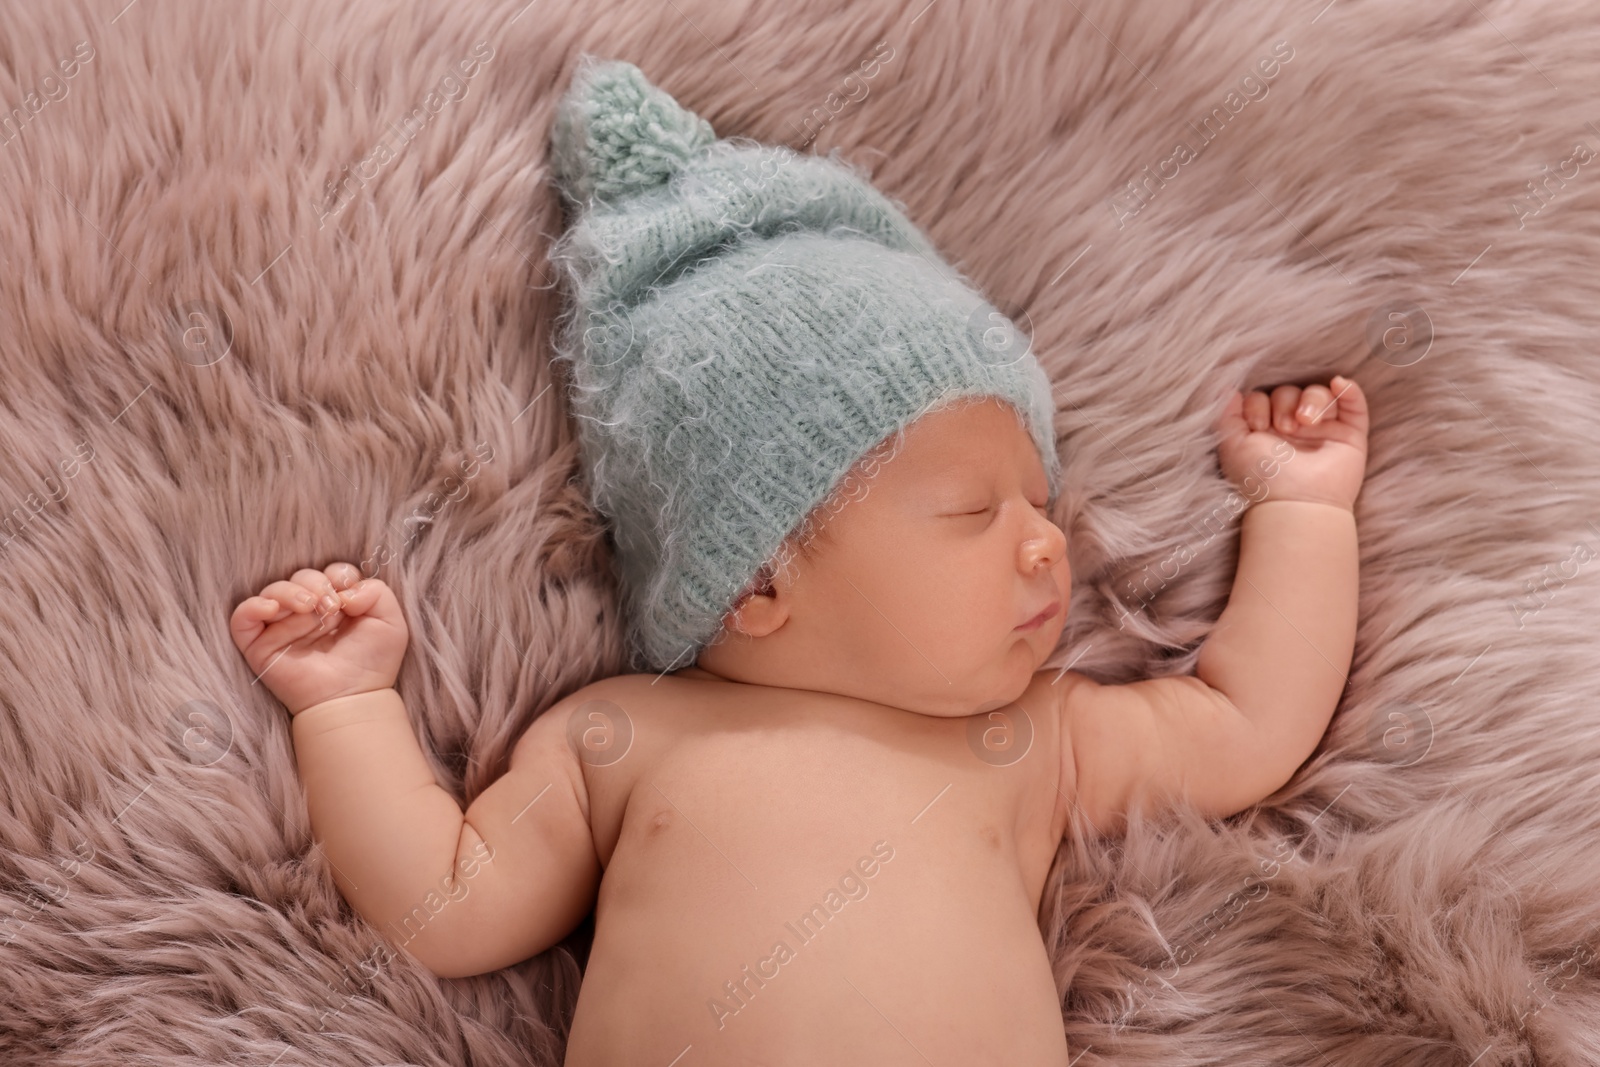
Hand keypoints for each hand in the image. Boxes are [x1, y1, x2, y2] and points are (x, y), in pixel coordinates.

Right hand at [229, 561, 407, 715]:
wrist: (352, 697)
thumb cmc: (372, 663)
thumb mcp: (390, 622)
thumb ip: (376, 592)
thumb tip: (344, 590)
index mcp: (337, 603)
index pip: (331, 572)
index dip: (339, 575)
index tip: (348, 597)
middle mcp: (308, 612)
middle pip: (302, 577)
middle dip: (317, 584)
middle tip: (330, 607)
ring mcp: (282, 627)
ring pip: (273, 590)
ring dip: (291, 592)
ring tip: (308, 607)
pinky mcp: (260, 645)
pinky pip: (242, 617)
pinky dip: (252, 607)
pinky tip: (272, 609)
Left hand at [1215, 375, 1369, 510]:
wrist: (1297, 504)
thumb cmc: (1262, 480)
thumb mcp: (1233, 446)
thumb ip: (1227, 416)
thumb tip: (1229, 390)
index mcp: (1265, 430)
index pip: (1263, 397)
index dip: (1258, 404)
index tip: (1258, 426)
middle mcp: (1293, 428)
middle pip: (1290, 391)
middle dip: (1284, 404)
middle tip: (1284, 429)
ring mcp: (1322, 430)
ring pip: (1319, 394)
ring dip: (1312, 400)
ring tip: (1306, 423)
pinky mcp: (1349, 435)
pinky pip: (1353, 405)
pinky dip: (1348, 390)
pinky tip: (1338, 384)